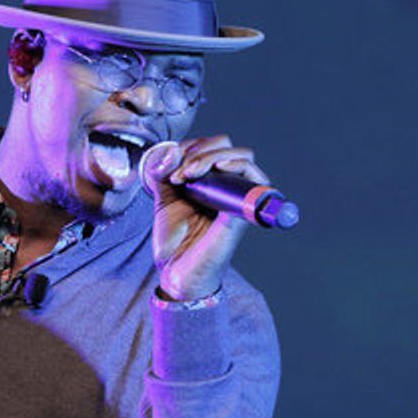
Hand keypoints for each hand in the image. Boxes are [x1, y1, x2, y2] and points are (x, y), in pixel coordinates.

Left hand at [143, 134, 270, 300]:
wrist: (175, 272)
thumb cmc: (175, 240)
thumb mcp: (163, 197)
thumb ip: (163, 171)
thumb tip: (170, 149)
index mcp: (212, 181)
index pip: (214, 146)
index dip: (193, 145)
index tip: (170, 163)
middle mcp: (228, 187)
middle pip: (229, 147)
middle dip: (202, 150)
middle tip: (180, 172)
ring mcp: (237, 199)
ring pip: (242, 157)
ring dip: (211, 157)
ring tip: (188, 174)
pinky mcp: (241, 212)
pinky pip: (254, 182)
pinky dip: (235, 167)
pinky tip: (213, 171)